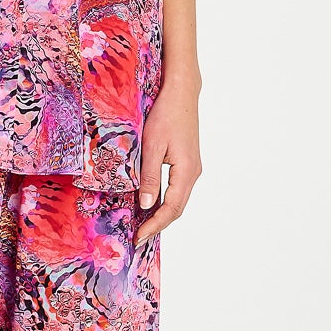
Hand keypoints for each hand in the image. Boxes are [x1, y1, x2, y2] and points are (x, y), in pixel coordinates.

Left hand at [134, 71, 202, 245]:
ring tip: (142, 225)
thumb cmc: (166, 114)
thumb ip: (149, 176)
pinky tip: (150, 203)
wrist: (181, 93)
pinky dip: (163, 201)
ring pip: (177, 200)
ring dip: (161, 214)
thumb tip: (145, 205)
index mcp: (186, 172)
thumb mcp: (152, 146)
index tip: (138, 237)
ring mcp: (191, 168)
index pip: (171, 209)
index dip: (154, 226)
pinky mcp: (186, 162)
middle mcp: (193, 173)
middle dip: (157, 225)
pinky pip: (176, 189)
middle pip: (177, 208)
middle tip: (138, 237)